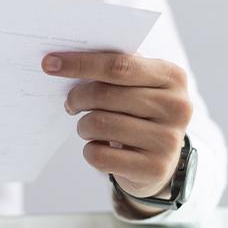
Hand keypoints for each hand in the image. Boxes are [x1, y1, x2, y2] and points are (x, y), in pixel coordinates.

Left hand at [42, 52, 191, 200]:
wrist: (161, 160)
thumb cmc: (140, 113)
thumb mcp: (139, 85)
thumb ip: (115, 69)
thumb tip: (66, 59)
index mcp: (172, 77)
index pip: (119, 65)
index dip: (81, 63)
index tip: (50, 63)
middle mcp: (177, 107)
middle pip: (105, 95)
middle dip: (77, 97)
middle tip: (71, 103)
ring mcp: (168, 140)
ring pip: (99, 124)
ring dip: (83, 126)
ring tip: (88, 127)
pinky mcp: (154, 169)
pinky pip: (100, 156)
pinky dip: (90, 150)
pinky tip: (100, 147)